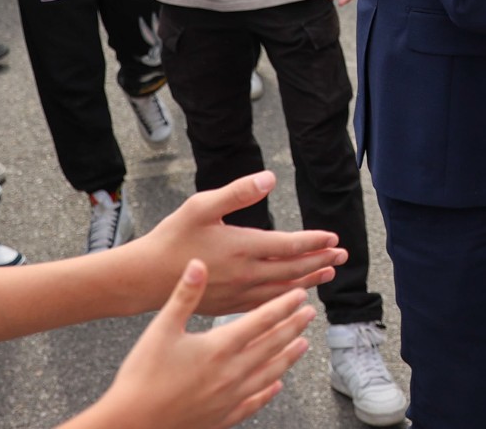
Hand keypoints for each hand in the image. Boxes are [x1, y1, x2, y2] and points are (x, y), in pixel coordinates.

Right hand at [85, 261, 310, 428]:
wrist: (131, 423)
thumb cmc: (141, 376)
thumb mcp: (161, 329)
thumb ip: (184, 295)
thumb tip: (199, 264)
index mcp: (218, 348)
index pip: (261, 321)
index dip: (282, 306)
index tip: (300, 295)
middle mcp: (231, 373)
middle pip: (272, 345)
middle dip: (293, 327)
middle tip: (310, 314)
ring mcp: (230, 398)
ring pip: (269, 374)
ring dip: (288, 357)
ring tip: (303, 345)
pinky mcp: (223, 417)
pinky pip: (253, 402)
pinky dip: (268, 392)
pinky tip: (276, 386)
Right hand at [128, 172, 347, 314]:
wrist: (143, 278)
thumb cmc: (171, 238)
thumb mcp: (201, 205)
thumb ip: (237, 192)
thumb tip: (269, 178)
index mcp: (241, 247)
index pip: (288, 246)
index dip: (313, 242)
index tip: (333, 238)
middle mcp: (245, 274)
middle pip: (292, 269)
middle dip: (319, 261)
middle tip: (342, 255)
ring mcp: (237, 294)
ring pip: (282, 289)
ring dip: (308, 280)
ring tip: (328, 274)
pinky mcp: (227, 307)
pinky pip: (265, 305)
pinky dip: (285, 298)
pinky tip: (293, 296)